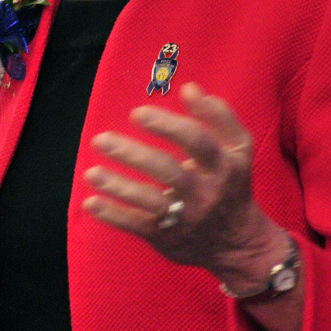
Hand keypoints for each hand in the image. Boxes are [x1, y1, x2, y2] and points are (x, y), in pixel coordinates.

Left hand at [83, 82, 284, 291]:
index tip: (136, 113)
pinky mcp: (168, 237)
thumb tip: (189, 87)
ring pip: (151, 202)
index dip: (168, 125)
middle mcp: (205, 192)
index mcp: (223, 165)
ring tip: (91, 172)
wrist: (240, 243)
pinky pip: (138, 226)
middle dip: (133, 154)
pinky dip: (114, 215)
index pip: (197, 141)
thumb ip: (219, 115)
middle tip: (100, 139)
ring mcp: (186, 218)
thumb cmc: (231, 183)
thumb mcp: (239, 149)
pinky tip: (90, 202)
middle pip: (168, 171)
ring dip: (119, 187)